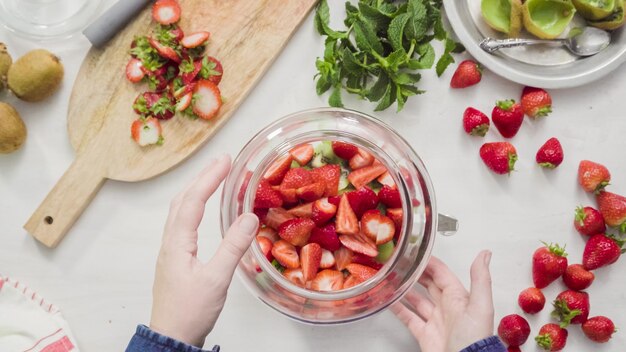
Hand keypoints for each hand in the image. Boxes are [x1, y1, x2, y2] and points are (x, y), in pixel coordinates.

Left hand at [149, 155, 258, 346]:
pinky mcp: (176, 259)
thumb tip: (249, 218)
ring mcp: (172, 250)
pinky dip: (194, 206)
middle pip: (182, 200)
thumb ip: (233, 247)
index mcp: (177, 243)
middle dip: (202, 178)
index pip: (193, 202)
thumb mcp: (216, 279)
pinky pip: (183, 223)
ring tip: (214, 177)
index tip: (226, 161)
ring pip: (180, 211)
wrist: (171, 337)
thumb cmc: (190, 312)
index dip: (210, 179)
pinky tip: (203, 209)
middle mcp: (170, 242)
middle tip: (222, 162)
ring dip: (196, 190)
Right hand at [391, 251, 493, 351]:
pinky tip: (390, 300)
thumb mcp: (480, 305)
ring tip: (393, 278)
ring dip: (405, 289)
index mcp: (459, 298)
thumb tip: (484, 254)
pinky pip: (409, 318)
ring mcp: (435, 321)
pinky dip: (398, 309)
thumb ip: (480, 279)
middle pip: (429, 284)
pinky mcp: (424, 334)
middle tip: (402, 262)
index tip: (415, 252)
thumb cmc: (474, 338)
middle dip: (416, 273)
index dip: (429, 263)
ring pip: (417, 300)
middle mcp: (447, 308)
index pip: (441, 274)